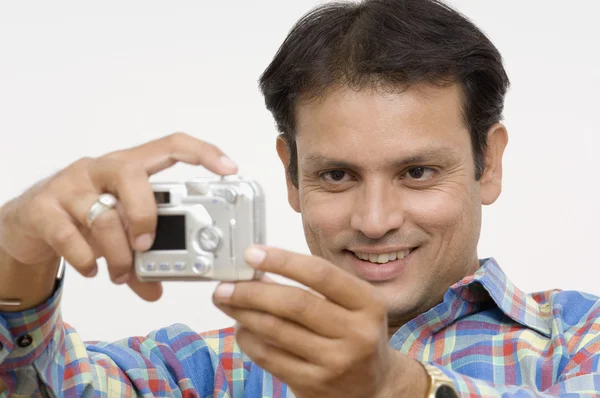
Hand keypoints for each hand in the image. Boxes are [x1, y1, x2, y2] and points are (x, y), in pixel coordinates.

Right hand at [0, 132, 236, 300]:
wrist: (26, 224)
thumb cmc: (83, 220)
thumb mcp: (117, 233)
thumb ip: (139, 257)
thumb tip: (157, 289)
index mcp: (128, 168)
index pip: (170, 146)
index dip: (202, 152)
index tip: (229, 169)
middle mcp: (100, 170)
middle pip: (132, 176)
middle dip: (146, 214)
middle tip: (148, 245)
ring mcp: (69, 186)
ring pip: (102, 214)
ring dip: (118, 253)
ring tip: (121, 274)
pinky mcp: (43, 209)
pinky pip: (69, 234)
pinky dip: (86, 259)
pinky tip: (92, 269)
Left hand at [212, 246, 428, 397]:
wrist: (374, 386)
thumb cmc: (356, 334)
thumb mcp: (352, 304)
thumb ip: (314, 285)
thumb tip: (259, 268)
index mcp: (368, 303)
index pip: (319, 274)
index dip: (281, 261)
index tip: (251, 254)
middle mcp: (356, 333)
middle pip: (294, 303)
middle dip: (252, 291)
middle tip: (226, 284)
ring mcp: (335, 362)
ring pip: (276, 330)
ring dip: (243, 313)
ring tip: (225, 301)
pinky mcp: (313, 384)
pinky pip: (269, 357)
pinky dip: (248, 339)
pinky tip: (241, 327)